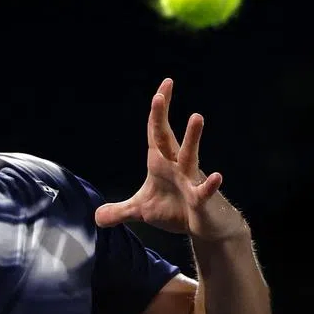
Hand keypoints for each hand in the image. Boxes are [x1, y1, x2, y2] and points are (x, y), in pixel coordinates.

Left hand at [95, 79, 243, 240]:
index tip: (162, 87)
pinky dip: (209, 184)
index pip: (156, 132)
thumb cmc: (175, 210)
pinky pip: (204, 191)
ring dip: (192, 137)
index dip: (156, 112)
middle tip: (162, 91)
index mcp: (160, 163)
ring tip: (196, 116)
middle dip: (162, 115)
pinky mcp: (200, 200)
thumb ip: (119, 212)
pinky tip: (216, 176)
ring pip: (190, 155)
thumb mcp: (140, 212)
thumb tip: (97, 217)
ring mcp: (189, 181)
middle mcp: (176, 166)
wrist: (204, 226)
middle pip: (167, 136)